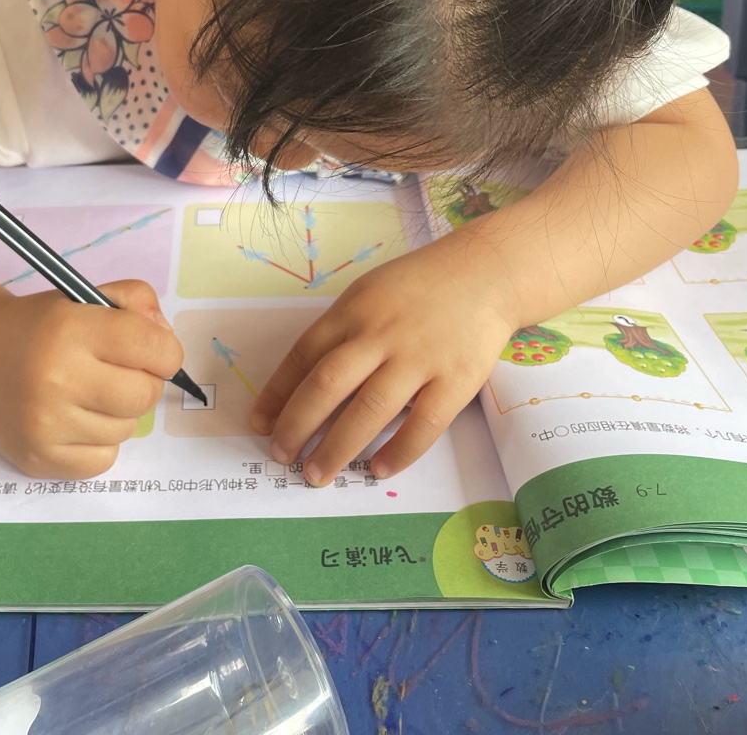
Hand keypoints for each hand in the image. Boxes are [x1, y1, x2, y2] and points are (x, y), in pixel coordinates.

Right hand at [0, 280, 182, 477]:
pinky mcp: (38, 458)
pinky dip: (100, 443)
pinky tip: (77, 420)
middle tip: (121, 373)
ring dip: (119, 413)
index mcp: (71, 330)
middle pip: (144, 394)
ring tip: (89, 393)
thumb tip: (166, 338)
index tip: (154, 351)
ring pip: (126, 429)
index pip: (152, 347)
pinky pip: (104, 460)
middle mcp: (56, 378)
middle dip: (144, 382)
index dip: (165, 350)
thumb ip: (136, 302)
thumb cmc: (42, 326)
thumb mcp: (86, 295)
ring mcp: (45, 424)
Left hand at [250, 240, 515, 485]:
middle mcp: (381, 334)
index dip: (278, 392)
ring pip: (369, 410)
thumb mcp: (370, 292)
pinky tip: (377, 470)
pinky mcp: (455, 381)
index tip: (261, 424)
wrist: (485, 272)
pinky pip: (422, 426)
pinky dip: (397, 452)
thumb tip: (306, 381)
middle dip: (298, 426)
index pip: (305, 355)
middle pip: (328, 385)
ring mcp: (419, 358)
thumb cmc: (420, 285)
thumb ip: (342, 331)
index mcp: (354, 310)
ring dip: (338, 447)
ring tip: (317, 474)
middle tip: (281, 456)